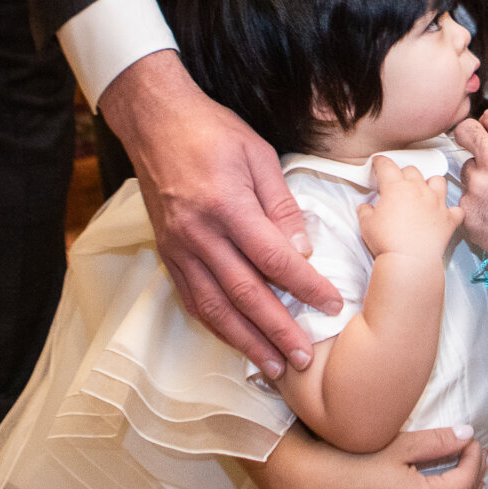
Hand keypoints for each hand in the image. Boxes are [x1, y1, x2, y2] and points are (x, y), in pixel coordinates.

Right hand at [98, 49, 341, 378]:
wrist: (155, 122)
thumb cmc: (212, 131)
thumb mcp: (258, 154)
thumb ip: (281, 203)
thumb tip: (303, 247)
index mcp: (227, 206)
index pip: (274, 258)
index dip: (305, 286)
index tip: (332, 304)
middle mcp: (200, 234)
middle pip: (244, 293)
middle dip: (277, 330)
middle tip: (304, 357)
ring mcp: (179, 248)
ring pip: (215, 306)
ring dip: (246, 341)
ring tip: (274, 366)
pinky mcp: (167, 254)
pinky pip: (192, 298)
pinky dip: (216, 324)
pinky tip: (236, 340)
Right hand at [254, 423, 484, 488]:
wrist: (312, 488)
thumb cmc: (351, 465)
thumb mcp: (399, 447)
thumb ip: (437, 442)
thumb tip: (466, 435)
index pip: (467, 479)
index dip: (475, 456)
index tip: (474, 438)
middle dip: (475, 475)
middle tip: (480, 454)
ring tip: (473, 476)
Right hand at [358, 158, 461, 262]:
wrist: (409, 261)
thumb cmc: (387, 241)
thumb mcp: (366, 224)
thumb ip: (365, 211)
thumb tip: (366, 208)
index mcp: (396, 187)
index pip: (387, 166)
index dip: (380, 162)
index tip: (378, 163)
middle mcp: (418, 190)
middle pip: (412, 171)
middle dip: (404, 174)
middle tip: (398, 185)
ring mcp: (436, 202)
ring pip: (438, 181)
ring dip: (431, 184)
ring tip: (425, 193)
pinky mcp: (448, 218)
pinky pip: (456, 210)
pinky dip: (451, 211)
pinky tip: (445, 215)